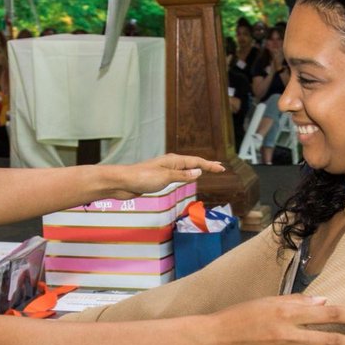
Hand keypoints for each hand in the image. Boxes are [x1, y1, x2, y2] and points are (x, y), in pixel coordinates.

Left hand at [102, 153, 224, 198]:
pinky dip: (186, 176)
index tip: (222, 168)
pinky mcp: (159, 178)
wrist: (123, 183)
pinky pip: (178, 176)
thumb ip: (182, 175)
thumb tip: (198, 172)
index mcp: (174, 161)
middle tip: (219, 167)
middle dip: (206, 165)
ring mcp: (165, 171)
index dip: (210, 165)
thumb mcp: (166, 177)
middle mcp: (170, 164)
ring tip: (207, 170)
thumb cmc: (142, 178)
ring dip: (196, 170)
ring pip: (185, 170)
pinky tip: (187, 178)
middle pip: (192, 164)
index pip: (196, 162)